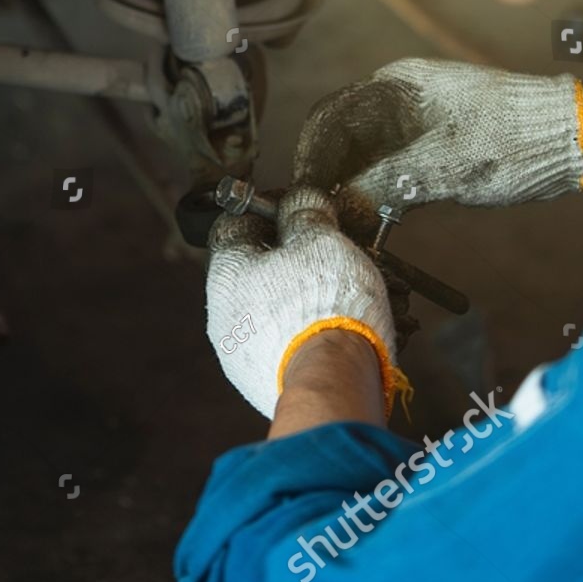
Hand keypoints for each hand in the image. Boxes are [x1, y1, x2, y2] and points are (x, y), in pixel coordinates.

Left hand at [205, 186, 395, 419]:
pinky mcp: (264, 382)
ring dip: (314, 301)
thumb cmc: (323, 303)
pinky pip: (289, 347)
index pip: (237, 225)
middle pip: (262, 273)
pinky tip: (351, 333)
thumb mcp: (320, 239)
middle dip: (301, 262)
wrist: (333, 382)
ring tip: (357, 299)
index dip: (271, 212)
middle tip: (337, 257)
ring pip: (279, 312)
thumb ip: (305, 212)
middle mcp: (225, 314)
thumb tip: (299, 199)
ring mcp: (241, 353)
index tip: (299, 211)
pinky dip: (315, 336)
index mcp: (227, 273)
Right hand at [291, 58, 582, 211]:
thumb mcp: (441, 168)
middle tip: (323, 215)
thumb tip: (335, 206)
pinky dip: (378, 185)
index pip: (330, 116)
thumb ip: (380, 184)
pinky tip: (374, 212)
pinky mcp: (435, 138)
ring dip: (353, 184)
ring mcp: (419, 115)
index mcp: (397, 84)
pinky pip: (391, 159)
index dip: (312, 158)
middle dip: (330, 175)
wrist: (577, 138)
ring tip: (346, 220)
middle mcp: (401, 94)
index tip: (307, 195)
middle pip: (344, 134)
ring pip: (367, 150)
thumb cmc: (513, 143)